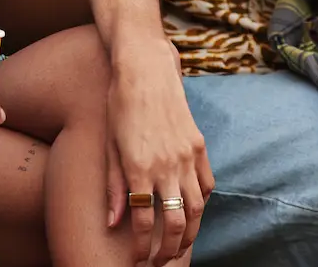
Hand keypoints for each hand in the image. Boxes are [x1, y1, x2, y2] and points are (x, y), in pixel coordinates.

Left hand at [104, 35, 211, 264]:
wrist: (146, 69)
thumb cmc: (120, 105)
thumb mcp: (109, 146)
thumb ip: (114, 187)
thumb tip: (113, 222)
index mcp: (139, 168)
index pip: (144, 222)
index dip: (141, 247)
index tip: (137, 259)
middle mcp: (167, 166)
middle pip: (174, 223)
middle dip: (168, 250)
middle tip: (161, 262)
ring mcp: (187, 156)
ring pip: (196, 208)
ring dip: (189, 233)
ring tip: (180, 246)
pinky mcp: (199, 145)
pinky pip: (207, 184)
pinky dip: (202, 203)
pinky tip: (193, 211)